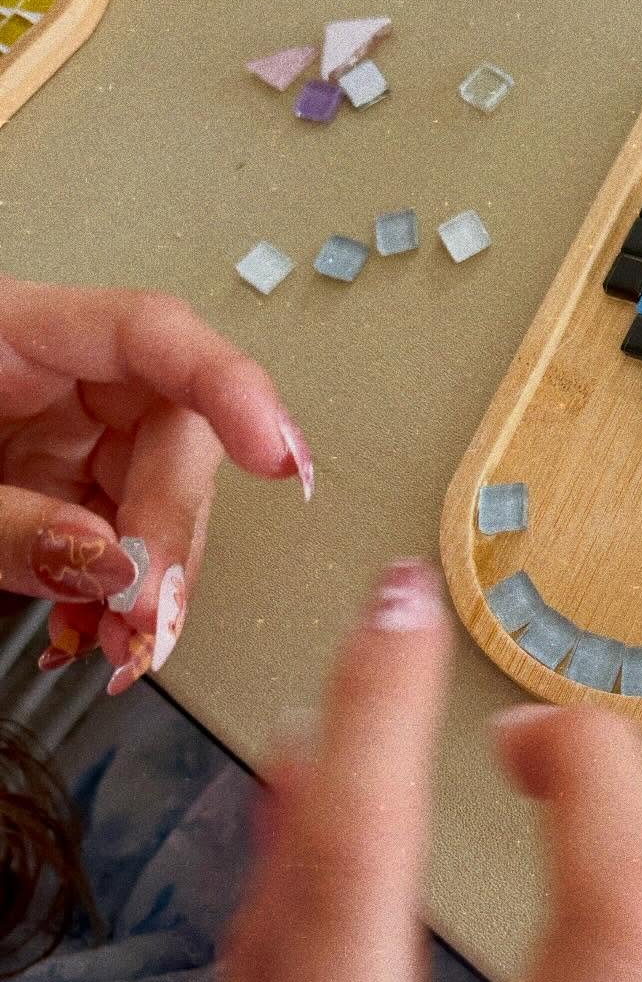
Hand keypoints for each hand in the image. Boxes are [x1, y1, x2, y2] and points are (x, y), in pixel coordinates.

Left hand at [0, 277, 312, 691]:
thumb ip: (12, 526)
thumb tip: (115, 565)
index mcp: (14, 331)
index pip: (154, 335)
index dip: (231, 389)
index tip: (274, 458)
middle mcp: (55, 376)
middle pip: (170, 432)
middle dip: (171, 530)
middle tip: (152, 615)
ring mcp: (59, 433)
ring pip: (156, 495)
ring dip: (154, 580)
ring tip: (123, 651)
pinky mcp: (54, 487)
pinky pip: (117, 535)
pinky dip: (117, 596)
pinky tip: (99, 641)